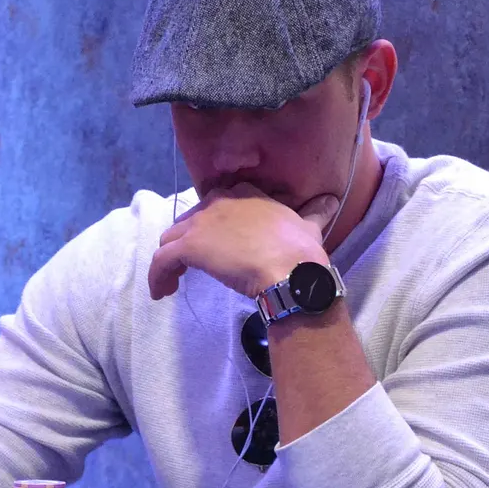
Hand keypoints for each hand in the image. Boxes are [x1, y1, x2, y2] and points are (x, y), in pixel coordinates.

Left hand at [148, 183, 327, 300]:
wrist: (291, 270)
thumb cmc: (300, 250)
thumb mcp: (309, 226)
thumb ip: (314, 213)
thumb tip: (331, 202)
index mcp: (246, 194)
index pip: (218, 202)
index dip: (214, 223)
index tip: (219, 242)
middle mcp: (220, 202)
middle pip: (190, 220)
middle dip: (190, 239)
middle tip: (198, 263)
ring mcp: (201, 224)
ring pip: (171, 238)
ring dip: (171, 258)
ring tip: (177, 280)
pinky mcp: (189, 247)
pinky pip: (161, 261)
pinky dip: (157, 277)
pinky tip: (161, 293)